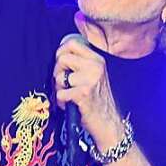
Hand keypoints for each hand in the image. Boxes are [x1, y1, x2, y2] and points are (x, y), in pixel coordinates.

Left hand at [53, 36, 125, 150]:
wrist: (108, 123)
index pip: (72, 43)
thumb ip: (79, 63)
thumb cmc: (96, 100)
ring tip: (70, 95)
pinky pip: (60, 94)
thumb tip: (59, 53)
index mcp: (97, 59)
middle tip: (64, 83)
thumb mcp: (92, 75)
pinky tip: (71, 105)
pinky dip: (62, 102)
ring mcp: (90, 79)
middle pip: (62, 57)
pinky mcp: (84, 94)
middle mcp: (95, 66)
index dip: (61, 52)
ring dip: (59, 89)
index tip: (62, 64)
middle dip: (57, 72)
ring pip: (59, 77)